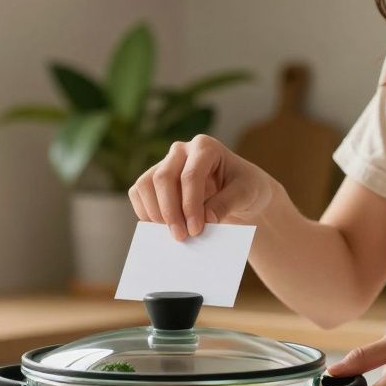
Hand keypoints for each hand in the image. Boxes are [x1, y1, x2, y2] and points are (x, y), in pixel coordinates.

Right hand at [129, 135, 276, 240]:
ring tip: (173, 234)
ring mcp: (165, 163)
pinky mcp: (154, 179)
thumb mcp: (247, 194)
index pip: (190, 175)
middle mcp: (181, 151)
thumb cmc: (245, 187)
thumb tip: (206, 218)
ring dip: (155, 213)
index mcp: (205, 147)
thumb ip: (227, 203)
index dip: (190, 205)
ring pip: (146, 185)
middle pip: (163, 178)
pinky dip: (145, 213)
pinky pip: (139, 193)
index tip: (196, 230)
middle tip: (181, 237)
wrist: (238, 191)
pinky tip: (161, 229)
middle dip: (170, 211)